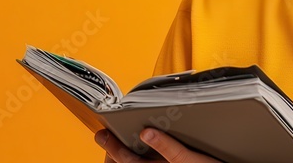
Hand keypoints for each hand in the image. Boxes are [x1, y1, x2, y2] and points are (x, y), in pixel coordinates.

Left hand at [95, 127, 222, 162]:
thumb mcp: (190, 160)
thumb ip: (168, 147)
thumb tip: (147, 132)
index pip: (124, 160)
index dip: (111, 145)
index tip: (102, 133)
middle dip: (112, 151)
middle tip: (103, 136)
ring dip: (124, 156)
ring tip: (117, 144)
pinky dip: (136, 159)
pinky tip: (142, 148)